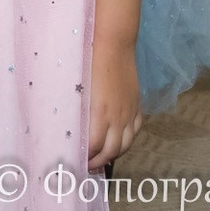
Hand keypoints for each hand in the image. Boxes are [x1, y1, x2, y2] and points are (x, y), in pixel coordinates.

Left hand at [87, 45, 142, 169]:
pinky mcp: (137, 105)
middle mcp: (118, 117)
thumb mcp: (80, 90)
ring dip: (114, 155)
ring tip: (103, 158)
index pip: (94, 146)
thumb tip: (73, 130)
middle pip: (111, 151)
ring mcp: (129, 112)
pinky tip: (120, 141)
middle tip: (88, 166)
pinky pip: (136, 130)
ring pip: (126, 144)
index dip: (86, 157)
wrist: (114, 45)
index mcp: (100, 114)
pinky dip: (128, 140)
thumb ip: (79, 112)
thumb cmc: (90, 62)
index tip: (76, 161)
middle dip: (99, 162)